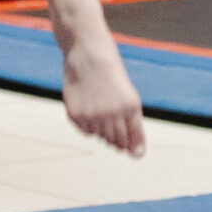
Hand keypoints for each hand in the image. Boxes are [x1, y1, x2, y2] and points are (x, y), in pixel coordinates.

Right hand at [62, 35, 145, 156]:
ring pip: (101, 137)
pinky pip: (86, 132)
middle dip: (117, 137)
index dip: (132, 146)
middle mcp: (112, 113)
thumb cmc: (112, 79)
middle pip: (117, 142)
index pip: (133, 140)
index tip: (131, 148)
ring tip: (100, 107)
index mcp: (130, 108)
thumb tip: (136, 157)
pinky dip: (88, 125)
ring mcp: (92, 115)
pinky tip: (88, 107)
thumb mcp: (129, 99)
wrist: (87, 55)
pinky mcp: (75, 114)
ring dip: (102, 129)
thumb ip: (134, 129)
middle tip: (111, 117)